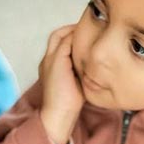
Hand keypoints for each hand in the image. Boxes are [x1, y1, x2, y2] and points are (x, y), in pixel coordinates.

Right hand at [38, 25, 84, 143]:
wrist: (58, 114)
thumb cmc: (69, 104)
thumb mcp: (76, 83)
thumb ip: (80, 72)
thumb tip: (96, 67)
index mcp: (50, 66)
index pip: (59, 43)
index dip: (71, 37)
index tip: (87, 37)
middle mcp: (47, 59)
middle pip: (57, 35)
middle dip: (72, 30)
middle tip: (89, 29)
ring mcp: (50, 59)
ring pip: (61, 35)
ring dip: (76, 31)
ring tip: (92, 31)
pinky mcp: (57, 60)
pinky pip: (66, 41)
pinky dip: (77, 37)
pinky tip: (90, 41)